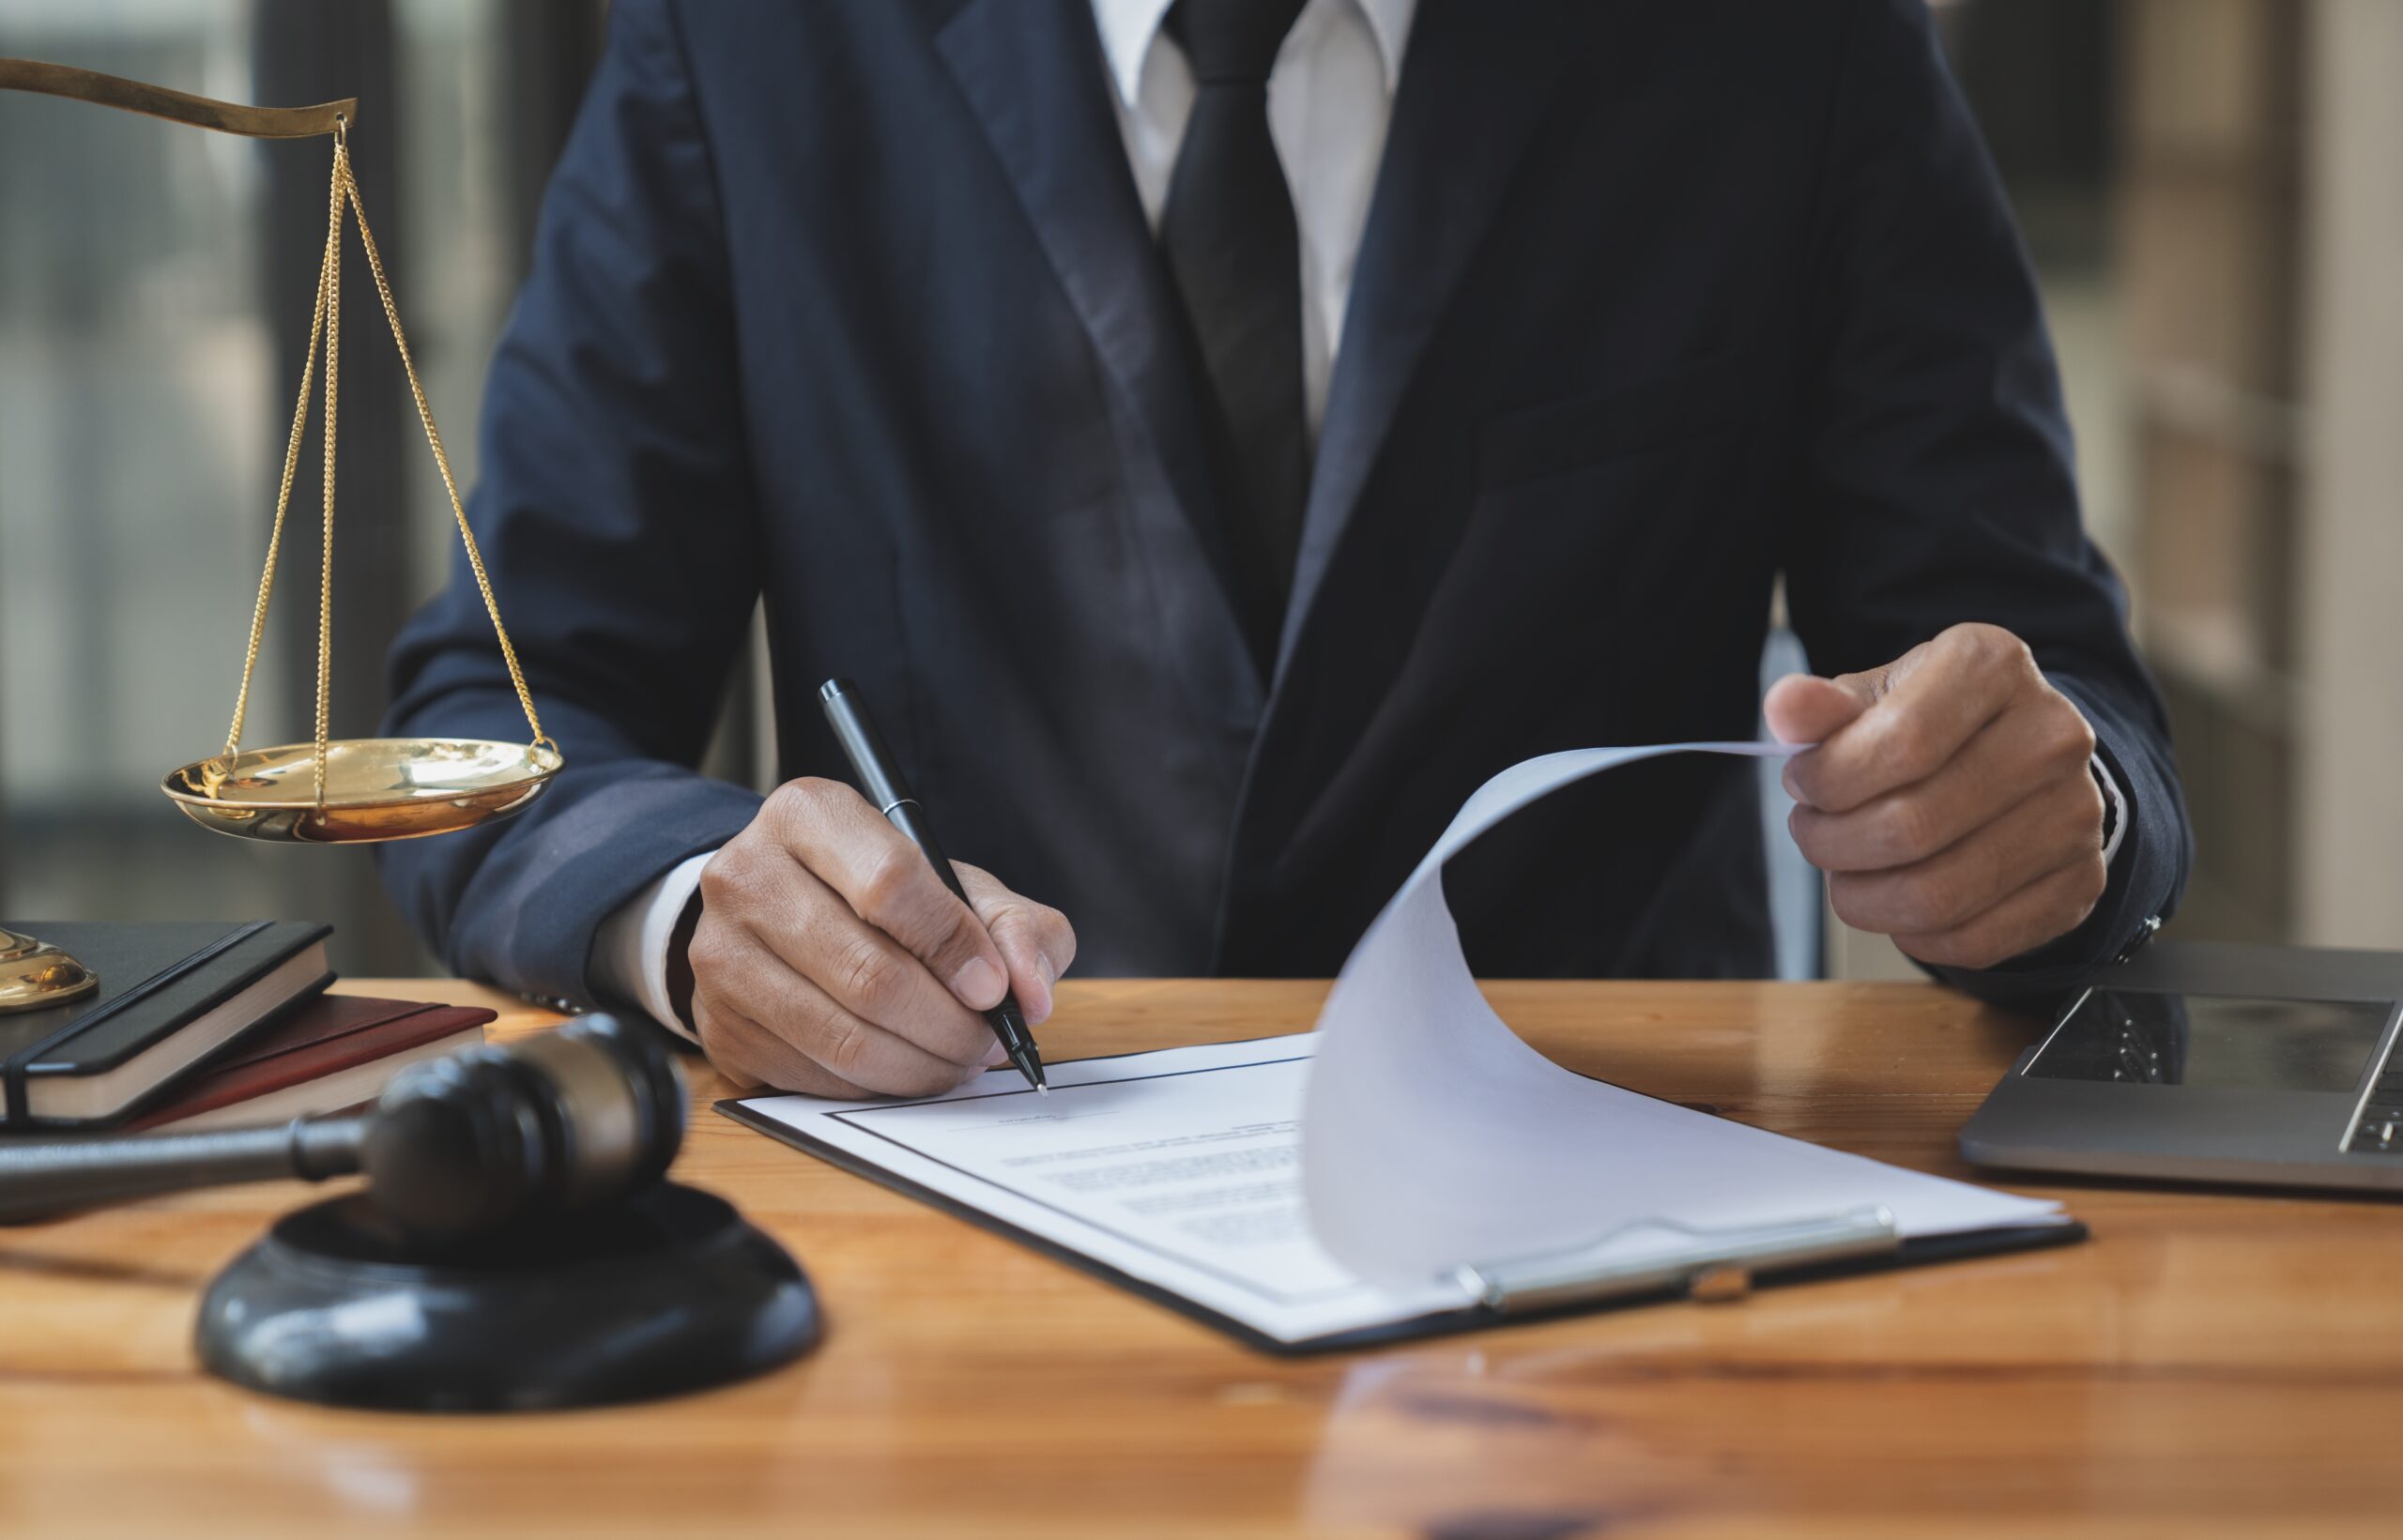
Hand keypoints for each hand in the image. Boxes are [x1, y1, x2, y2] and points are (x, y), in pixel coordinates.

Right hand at [682, 779, 1075, 1096]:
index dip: (954, 946)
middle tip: (985, 1041)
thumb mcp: (956, 884)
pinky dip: (876, 1086)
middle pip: (869, 973)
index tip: (992, 988)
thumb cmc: (882, 894)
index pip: (889, 884)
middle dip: (948, 1024)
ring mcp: (720, 954)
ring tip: (956, 1059)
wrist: (785, 912)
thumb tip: (1029, 992)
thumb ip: (1013, 924)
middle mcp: (746, 875)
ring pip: (843, 1037)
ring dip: (920, 1065)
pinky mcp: (718, 1024)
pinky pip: (814, 1076)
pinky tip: (904, 1067)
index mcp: (809, 814)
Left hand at [1764, 622, 2107, 968]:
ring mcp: (2077, 814)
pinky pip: (1975, 940)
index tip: (1802, 783)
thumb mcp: (1874, 699)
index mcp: (1993, 666)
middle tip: (1813, 833)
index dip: (1827, 779)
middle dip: (1831, 844)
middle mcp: (2051, 736)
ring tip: (1846, 872)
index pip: (1899, 742)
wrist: (2020, 764)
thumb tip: (1786, 706)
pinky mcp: (2081, 884)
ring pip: (1936, 897)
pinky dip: (1914, 936)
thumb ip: (1823, 708)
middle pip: (1909, 827)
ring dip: (1862, 898)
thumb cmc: (1930, 728)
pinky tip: (1898, 903)